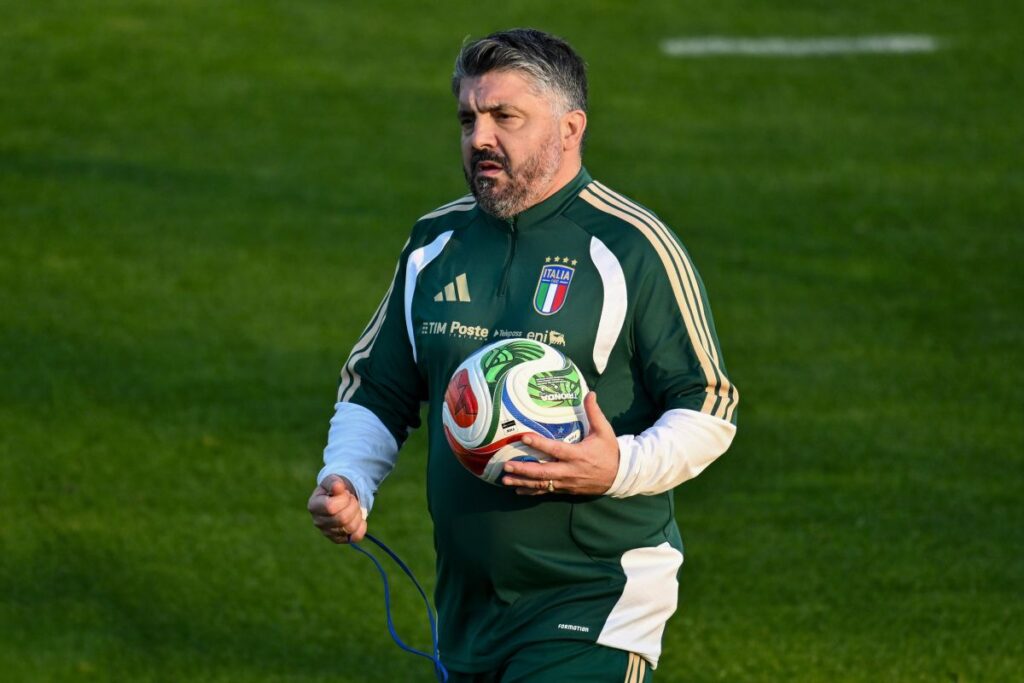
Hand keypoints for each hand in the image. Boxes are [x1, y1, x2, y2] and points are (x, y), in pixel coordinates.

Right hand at [307, 475, 366, 542]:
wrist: (340, 497)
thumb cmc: (335, 488)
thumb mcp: (333, 480)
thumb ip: (334, 482)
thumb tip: (337, 486)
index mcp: (314, 506)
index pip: (331, 507)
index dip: (343, 499)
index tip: (345, 493)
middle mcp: (318, 522)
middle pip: (342, 519)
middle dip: (353, 506)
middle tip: (351, 499)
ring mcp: (328, 533)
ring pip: (350, 528)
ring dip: (357, 514)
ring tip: (353, 507)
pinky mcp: (339, 539)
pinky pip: (355, 537)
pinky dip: (361, 527)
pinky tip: (359, 518)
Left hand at [501, 392, 618, 495]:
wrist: (620, 476)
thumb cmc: (610, 451)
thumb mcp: (604, 430)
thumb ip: (594, 412)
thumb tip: (590, 393)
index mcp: (578, 454)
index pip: (555, 449)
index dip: (539, 444)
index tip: (524, 437)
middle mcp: (570, 470)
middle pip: (544, 472)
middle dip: (524, 469)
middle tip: (507, 465)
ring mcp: (567, 482)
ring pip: (542, 484)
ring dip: (523, 482)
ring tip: (505, 479)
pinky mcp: (567, 490)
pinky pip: (547, 492)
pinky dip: (532, 492)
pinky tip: (518, 490)